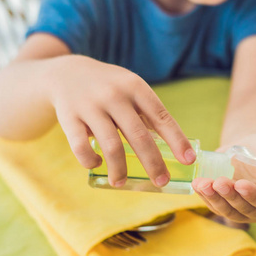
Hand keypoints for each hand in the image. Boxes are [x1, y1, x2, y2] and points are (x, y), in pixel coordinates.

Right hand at [48, 55, 195, 186]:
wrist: (66, 73)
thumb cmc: (110, 87)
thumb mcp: (131, 89)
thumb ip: (149, 112)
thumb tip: (173, 146)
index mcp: (136, 87)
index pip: (161, 117)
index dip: (177, 140)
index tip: (189, 160)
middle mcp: (114, 95)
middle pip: (139, 136)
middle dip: (153, 163)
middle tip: (162, 181)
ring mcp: (90, 106)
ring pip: (111, 146)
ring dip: (120, 170)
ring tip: (122, 182)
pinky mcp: (69, 118)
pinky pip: (81, 148)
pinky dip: (91, 161)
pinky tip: (98, 164)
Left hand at [192, 132, 255, 222]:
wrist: (251, 144)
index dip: (254, 195)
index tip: (241, 185)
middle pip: (246, 209)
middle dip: (230, 197)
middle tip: (217, 182)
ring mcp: (243, 209)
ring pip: (228, 211)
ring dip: (214, 199)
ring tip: (202, 184)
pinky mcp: (226, 204)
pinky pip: (215, 204)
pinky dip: (205, 196)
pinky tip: (197, 184)